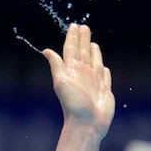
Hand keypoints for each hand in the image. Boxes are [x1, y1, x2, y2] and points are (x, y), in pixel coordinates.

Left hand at [42, 24, 113, 138]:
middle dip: (83, 39)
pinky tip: (104, 67)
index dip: (73, 37)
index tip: (74, 25)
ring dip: (93, 52)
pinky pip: (105, 77)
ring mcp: (94, 82)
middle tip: (84, 27)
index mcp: (72, 70)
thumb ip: (56, 65)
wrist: (86, 124)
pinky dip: (104, 70)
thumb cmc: (73, 104)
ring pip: (94, 62)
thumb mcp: (61, 81)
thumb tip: (46, 51)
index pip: (71, 49)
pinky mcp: (104, 91)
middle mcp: (83, 74)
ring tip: (92, 43)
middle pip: (83, 52)